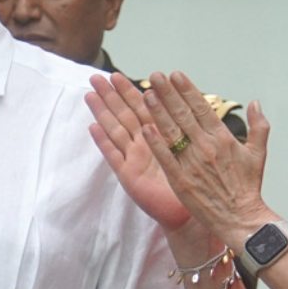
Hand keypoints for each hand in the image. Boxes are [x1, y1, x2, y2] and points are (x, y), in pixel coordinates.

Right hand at [87, 72, 191, 230]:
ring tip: (90, 95)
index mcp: (160, 136)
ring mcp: (134, 160)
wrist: (188, 213)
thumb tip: (193, 102)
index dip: (129, 91)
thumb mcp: (197, 149)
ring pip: (116, 130)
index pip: (142, 108)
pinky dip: (103, 142)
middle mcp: (144, 145)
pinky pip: (114, 156)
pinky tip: (93, 127)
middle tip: (96, 77)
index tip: (117, 75)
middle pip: (124, 114)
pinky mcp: (129, 176)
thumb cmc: (195, 183)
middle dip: (110, 96)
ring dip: (102, 112)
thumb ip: (191, 127)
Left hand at [123, 70, 274, 240]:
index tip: (175, 75)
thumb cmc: (248, 187)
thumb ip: (259, 125)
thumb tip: (255, 102)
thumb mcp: (258, 153)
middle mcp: (206, 147)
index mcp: (223, 138)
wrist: (240, 218)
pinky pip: (166, 158)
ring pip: (172, 132)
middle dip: (168, 94)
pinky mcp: (180, 180)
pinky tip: (145, 128)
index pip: (201, 108)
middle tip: (155, 76)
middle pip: (183, 115)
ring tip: (146, 94)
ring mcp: (192, 163)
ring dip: (158, 112)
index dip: (187, 90)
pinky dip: (156, 143)